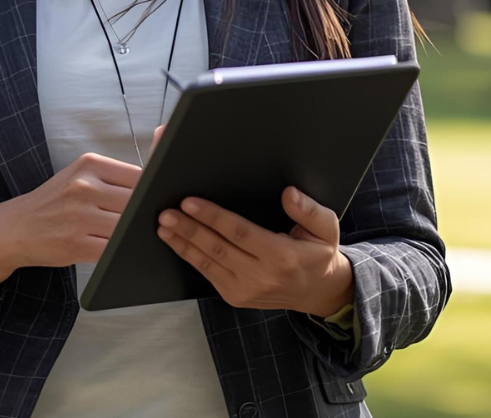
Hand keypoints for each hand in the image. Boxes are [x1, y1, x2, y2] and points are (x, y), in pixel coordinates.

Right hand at [0, 152, 140, 301]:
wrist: (15, 228)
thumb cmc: (54, 202)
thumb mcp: (79, 176)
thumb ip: (113, 178)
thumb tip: (154, 186)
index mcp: (89, 164)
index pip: (139, 174)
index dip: (149, 190)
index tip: (150, 198)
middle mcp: (83, 187)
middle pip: (136, 201)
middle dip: (142, 213)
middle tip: (143, 218)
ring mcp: (79, 217)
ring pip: (127, 225)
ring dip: (131, 232)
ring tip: (127, 232)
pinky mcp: (77, 244)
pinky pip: (113, 247)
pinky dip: (119, 248)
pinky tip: (114, 245)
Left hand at [156, 187, 353, 315]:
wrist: (317, 292)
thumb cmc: (317, 254)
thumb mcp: (326, 229)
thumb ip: (310, 211)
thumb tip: (289, 193)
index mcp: (282, 257)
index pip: (240, 233)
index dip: (213, 217)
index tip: (191, 202)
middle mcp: (261, 276)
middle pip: (218, 249)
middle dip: (189, 229)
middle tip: (166, 212)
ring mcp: (245, 290)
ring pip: (208, 263)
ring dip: (183, 243)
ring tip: (164, 225)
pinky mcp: (235, 297)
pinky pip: (208, 274)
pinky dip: (189, 256)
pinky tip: (175, 241)